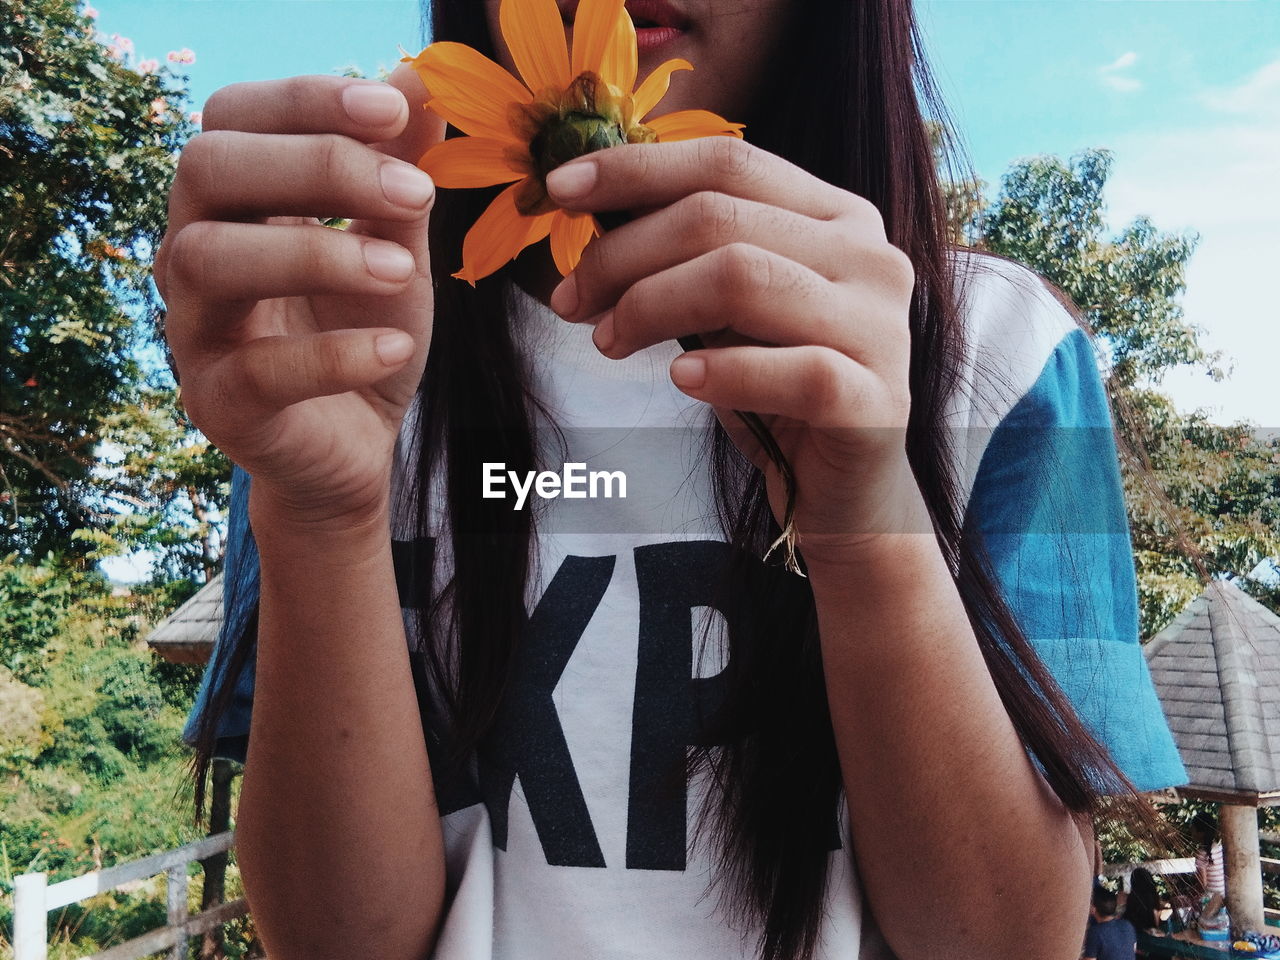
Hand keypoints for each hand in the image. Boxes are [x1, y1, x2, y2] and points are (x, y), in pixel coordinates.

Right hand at [154, 69, 443, 526]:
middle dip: (317, 164)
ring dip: (317, 253)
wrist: (359, 443)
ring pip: (209, 259)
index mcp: (235, 202)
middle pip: (207, 167)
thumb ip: (399, 173)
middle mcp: (194, 250)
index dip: (308, 100)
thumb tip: (417, 78)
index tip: (394, 111)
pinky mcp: (218, 404)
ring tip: (405, 269)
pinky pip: (256, 370)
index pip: (234, 116)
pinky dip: (333, 354)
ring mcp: (194, 329)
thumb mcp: (399, 246)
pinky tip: (394, 347)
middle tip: (417, 191)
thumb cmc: (366, 331)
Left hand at [543, 137, 923, 561]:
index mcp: (837, 217)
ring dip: (651, 305)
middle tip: (570, 299)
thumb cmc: (775, 391)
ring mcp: (880, 328)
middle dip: (623, 254)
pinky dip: (725, 371)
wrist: (843, 490)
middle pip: (720, 218)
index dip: (636, 169)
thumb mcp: (728, 309)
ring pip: (743, 279)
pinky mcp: (875, 401)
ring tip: (608, 342)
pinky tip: (681, 379)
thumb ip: (687, 255)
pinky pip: (794, 370)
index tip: (560, 188)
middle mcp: (869, 257)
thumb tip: (593, 208)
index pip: (728, 160)